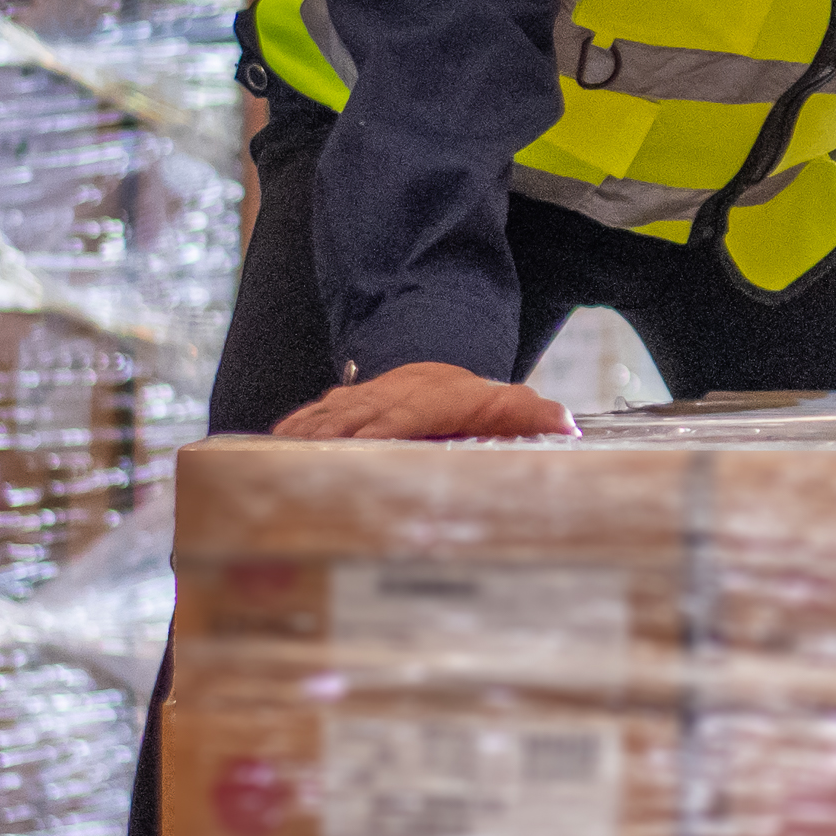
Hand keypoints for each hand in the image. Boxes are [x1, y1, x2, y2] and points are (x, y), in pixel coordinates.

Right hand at [272, 362, 576, 443]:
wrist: (431, 365)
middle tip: (305, 470)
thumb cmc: (466, 398)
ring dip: (302, 439)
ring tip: (277, 465)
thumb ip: (531, 414)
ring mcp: (357, 401)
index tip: (361, 450)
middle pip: (352, 419)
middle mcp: (384, 398)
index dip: (378, 433)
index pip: (398, 417)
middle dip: (330, 442)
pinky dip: (289, 433)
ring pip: (325, 417)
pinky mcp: (336, 408)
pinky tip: (267, 451)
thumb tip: (569, 424)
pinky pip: (308, 417)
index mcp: (424, 401)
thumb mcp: (503, 402)